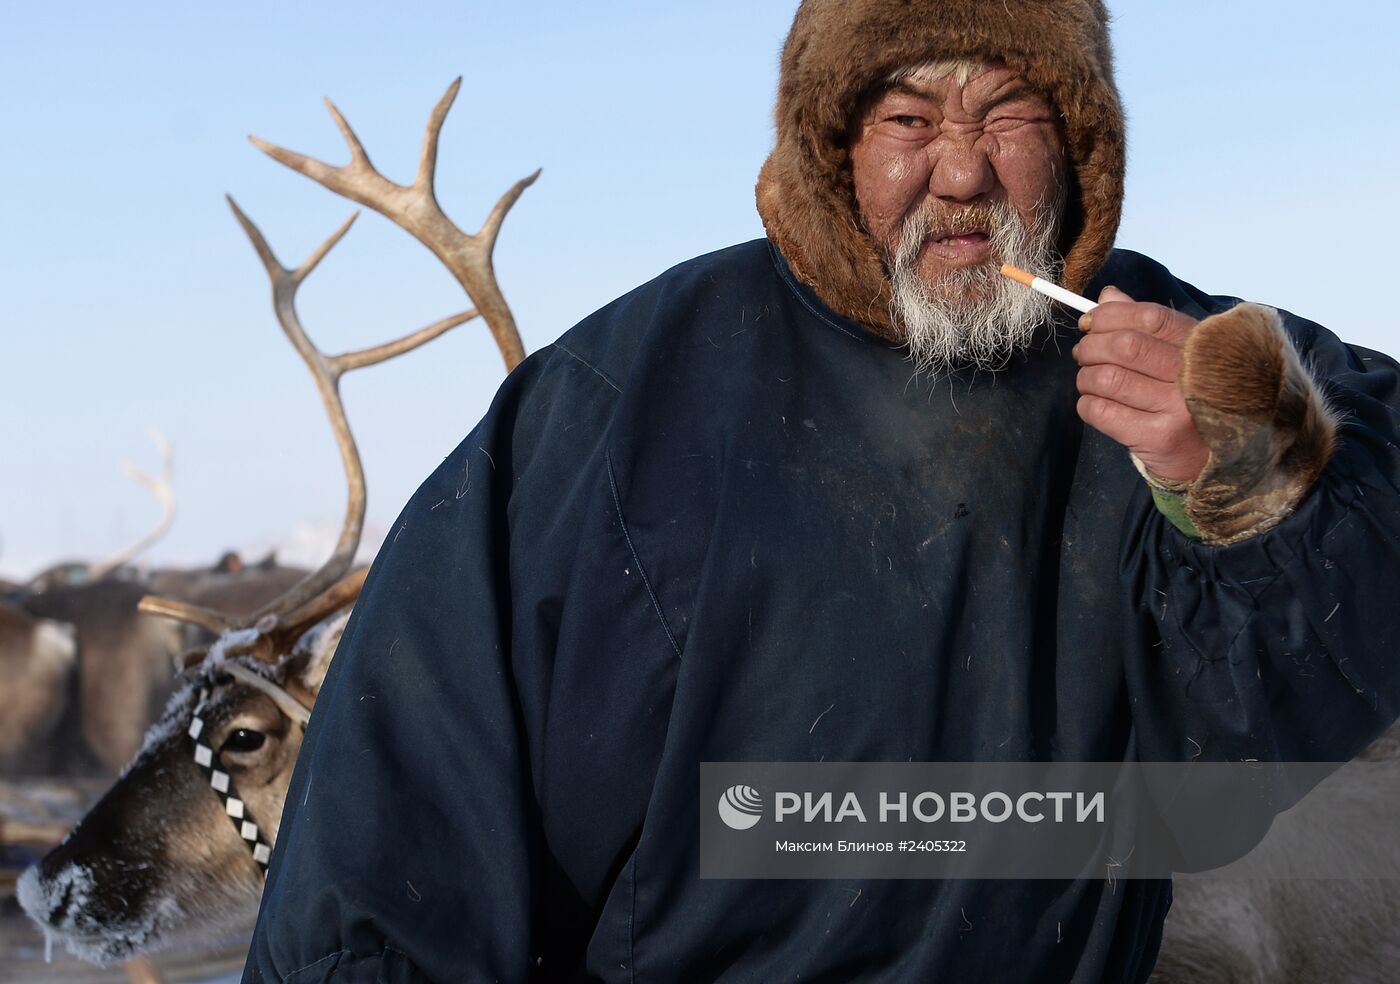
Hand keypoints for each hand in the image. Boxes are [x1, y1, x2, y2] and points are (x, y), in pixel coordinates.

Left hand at [1072, 286, 1209, 483]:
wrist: (1209, 457)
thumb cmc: (1186, 398)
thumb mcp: (1176, 356)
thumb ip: (1145, 325)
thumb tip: (1107, 296)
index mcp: (1201, 348)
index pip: (1150, 317)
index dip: (1110, 316)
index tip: (1089, 323)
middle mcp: (1194, 376)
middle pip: (1124, 346)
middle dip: (1091, 347)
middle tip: (1084, 354)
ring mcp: (1178, 408)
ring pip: (1107, 378)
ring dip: (1085, 378)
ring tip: (1090, 382)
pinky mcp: (1158, 437)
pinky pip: (1101, 411)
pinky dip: (1087, 404)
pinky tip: (1096, 404)